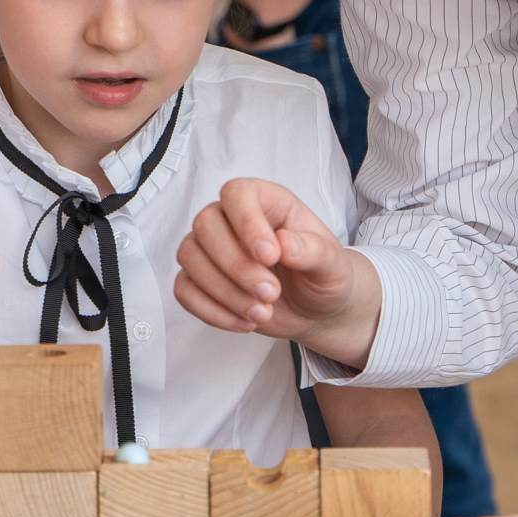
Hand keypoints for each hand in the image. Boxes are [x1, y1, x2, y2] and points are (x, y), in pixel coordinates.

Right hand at [174, 178, 378, 360]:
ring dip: (225, 292)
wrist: (315, 310)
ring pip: (190, 257)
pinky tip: (244, 322)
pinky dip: (212, 311)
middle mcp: (231, 219)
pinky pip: (184, 290)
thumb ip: (314, 250)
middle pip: (206, 225)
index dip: (247, 223)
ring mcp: (211, 249)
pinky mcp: (200, 280)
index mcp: (266, 202)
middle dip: (237, 266)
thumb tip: (284, 243)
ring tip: (262, 313)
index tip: (270, 256)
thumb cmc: (322, 277)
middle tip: (271, 293)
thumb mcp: (333, 265)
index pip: (237, 194)